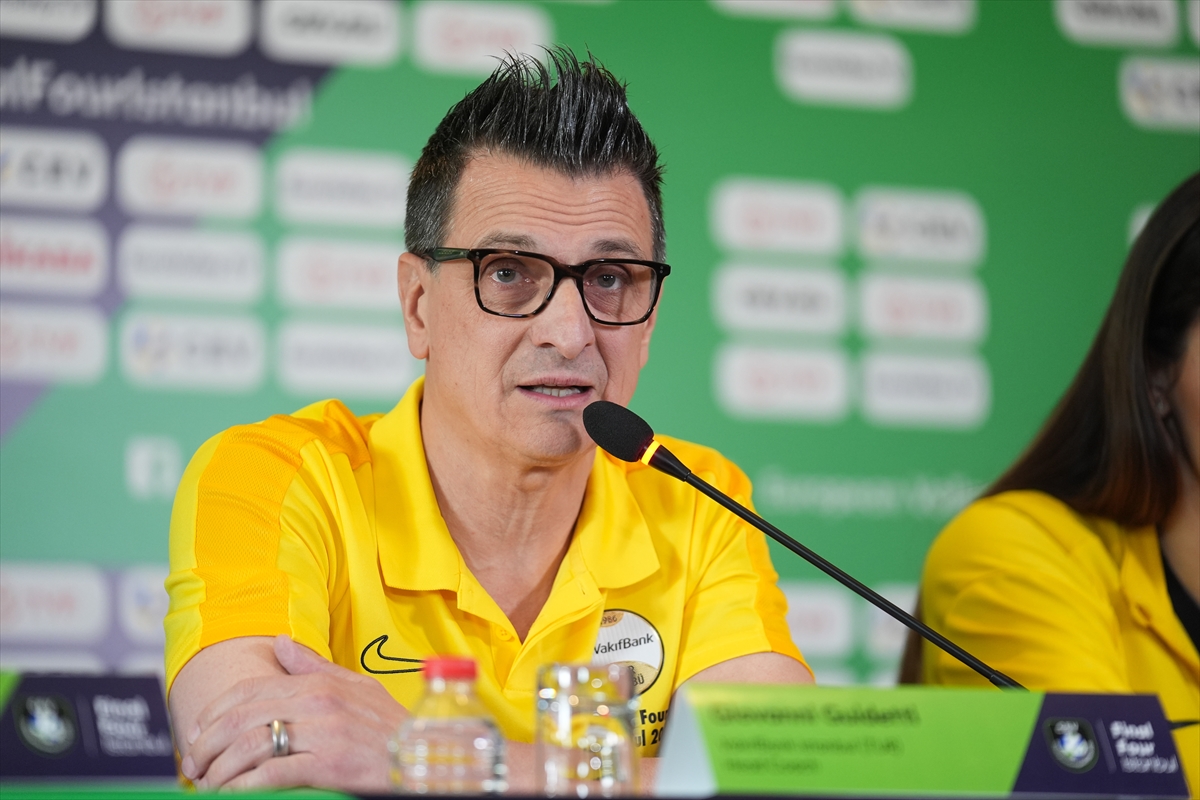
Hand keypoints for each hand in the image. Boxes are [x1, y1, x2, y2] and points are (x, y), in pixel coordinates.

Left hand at [181, 635, 406, 790]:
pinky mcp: (329, 765)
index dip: (214, 710)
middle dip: (206, 742)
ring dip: (219, 768)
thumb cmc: (391, 727)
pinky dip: (244, 785)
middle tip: (191, 763)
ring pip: (252, 745)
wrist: (425, 760)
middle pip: (243, 717)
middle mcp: (319, 702)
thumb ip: (315, 667)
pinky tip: (231, 793)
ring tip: (206, 784)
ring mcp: (324, 734)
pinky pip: (273, 773)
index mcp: (320, 683)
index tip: (195, 731)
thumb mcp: (358, 688)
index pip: (251, 688)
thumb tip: (279, 643)